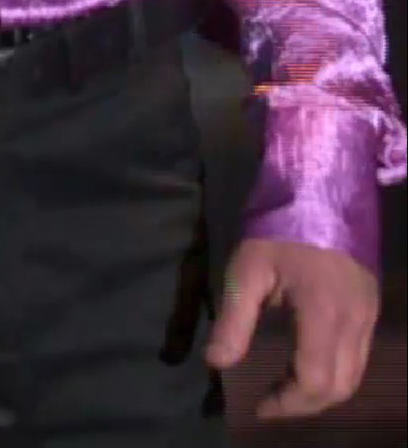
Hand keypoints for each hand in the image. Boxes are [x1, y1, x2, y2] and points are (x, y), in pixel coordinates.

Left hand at [205, 237, 379, 419]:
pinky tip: (309, 360)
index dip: (287, 403)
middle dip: (305, 404)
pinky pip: (360, 353)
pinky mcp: (371, 302)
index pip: (315, 382)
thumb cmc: (280, 224)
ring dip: (323, 391)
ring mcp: (368, 312)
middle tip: (272, 402)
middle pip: (340, 388)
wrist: (321, 182)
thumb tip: (217, 363)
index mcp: (324, 313)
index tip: (259, 406)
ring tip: (287, 387)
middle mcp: (355, 320)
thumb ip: (234, 320)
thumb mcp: (248, 268)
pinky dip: (337, 370)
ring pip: (355, 374)